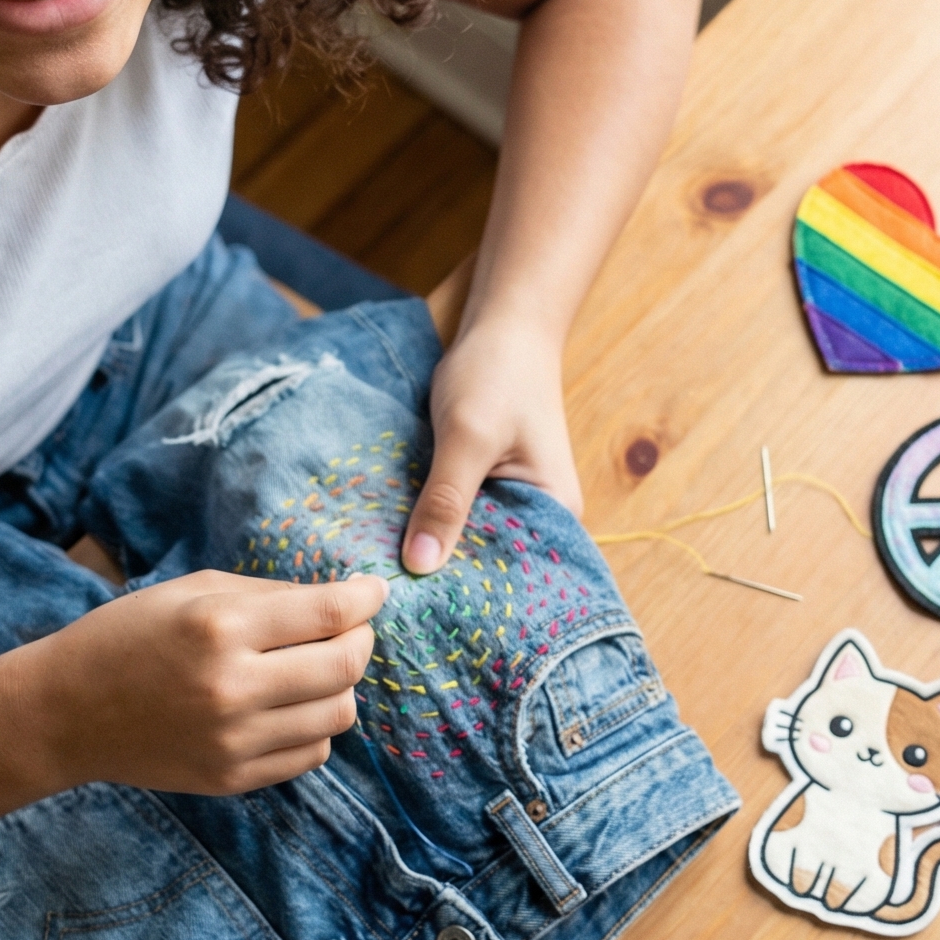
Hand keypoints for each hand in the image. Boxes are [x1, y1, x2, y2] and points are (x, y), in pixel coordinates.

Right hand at [10, 569, 384, 794]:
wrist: (66, 712)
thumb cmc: (129, 635)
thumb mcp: (195, 590)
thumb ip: (271, 595)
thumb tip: (343, 600)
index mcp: (220, 627)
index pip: (329, 612)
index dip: (366, 598)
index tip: (375, 590)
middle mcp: (232, 687)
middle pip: (345, 665)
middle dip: (361, 639)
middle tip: (352, 627)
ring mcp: (234, 741)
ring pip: (338, 714)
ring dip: (340, 685)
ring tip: (315, 666)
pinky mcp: (232, 778)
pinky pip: (311, 754)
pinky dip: (315, 725)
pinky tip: (291, 704)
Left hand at [402, 313, 581, 573]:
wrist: (503, 325)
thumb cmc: (498, 374)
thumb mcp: (468, 436)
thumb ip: (446, 499)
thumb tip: (420, 567)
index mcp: (556, 514)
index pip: (515, 578)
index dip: (470, 597)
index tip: (418, 614)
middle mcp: (539, 517)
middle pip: (488, 565)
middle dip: (443, 577)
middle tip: (387, 598)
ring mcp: (511, 502)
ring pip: (466, 541)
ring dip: (431, 549)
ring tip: (382, 575)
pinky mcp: (485, 487)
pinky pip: (456, 516)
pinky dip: (428, 521)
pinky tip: (391, 536)